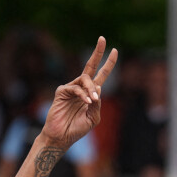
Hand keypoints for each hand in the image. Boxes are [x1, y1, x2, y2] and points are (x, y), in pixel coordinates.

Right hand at [41, 36, 117, 151]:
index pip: (101, 75)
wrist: (62, 137)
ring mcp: (71, 88)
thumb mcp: (94, 118)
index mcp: (91, 94)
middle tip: (102, 38)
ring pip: (85, 79)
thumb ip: (98, 104)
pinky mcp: (62, 91)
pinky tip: (86, 102)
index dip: (108, 64)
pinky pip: (75, 88)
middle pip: (90, 66)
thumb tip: (98, 88)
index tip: (115, 50)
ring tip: (92, 100)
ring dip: (91, 88)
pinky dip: (82, 94)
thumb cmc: (77, 129)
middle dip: (97, 53)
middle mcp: (82, 88)